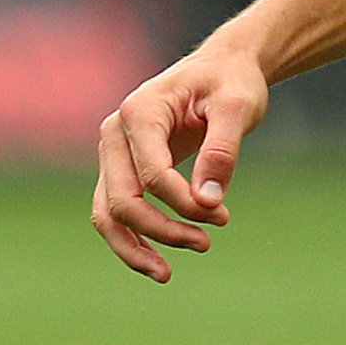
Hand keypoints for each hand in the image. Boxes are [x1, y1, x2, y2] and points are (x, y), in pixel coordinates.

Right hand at [91, 42, 269, 281]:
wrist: (222, 68)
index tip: (222, 216)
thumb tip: (209, 203)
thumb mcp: (238, 107)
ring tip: (167, 275)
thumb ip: (222, 151)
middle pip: (123, 200)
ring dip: (136, 246)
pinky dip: (132, 240)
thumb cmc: (231, 82)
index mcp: (139, 111)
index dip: (184, 204)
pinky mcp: (121, 168)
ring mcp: (113, 152)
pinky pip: (114, 211)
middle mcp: (115, 132)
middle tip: (205, 244)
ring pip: (107, 213)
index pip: (152, 175)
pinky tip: (157, 263)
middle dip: (161, 230)